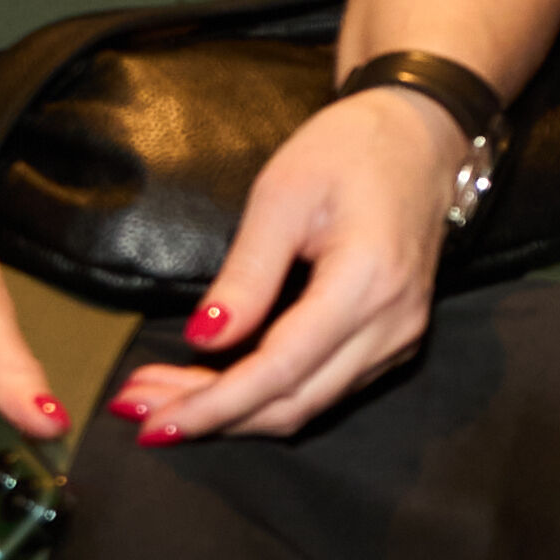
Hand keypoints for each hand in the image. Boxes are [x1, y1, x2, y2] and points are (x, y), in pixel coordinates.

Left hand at [109, 87, 462, 445]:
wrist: (419, 138)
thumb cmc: (350, 150)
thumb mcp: (281, 196)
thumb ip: (245, 275)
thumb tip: (202, 339)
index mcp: (367, 282)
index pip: (281, 370)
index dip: (213, 404)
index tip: (151, 421)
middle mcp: (392, 324)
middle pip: (292, 403)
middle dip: (211, 417)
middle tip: (140, 410)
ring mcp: (399, 337)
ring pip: (307, 406)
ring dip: (234, 412)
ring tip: (164, 398)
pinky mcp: (392, 341)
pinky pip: (324, 388)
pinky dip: (266, 396)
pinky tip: (218, 383)